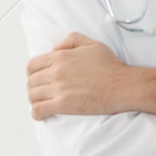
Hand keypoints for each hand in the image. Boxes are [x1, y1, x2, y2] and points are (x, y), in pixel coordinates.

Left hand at [26, 33, 143, 117]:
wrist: (123, 86)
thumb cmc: (111, 67)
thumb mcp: (92, 44)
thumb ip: (71, 40)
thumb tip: (55, 48)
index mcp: (60, 57)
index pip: (33, 65)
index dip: (32, 73)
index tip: (36, 78)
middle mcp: (56, 72)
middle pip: (31, 81)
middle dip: (33, 87)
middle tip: (40, 92)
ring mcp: (59, 89)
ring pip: (33, 96)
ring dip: (34, 100)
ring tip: (41, 103)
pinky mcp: (63, 104)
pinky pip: (39, 109)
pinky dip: (36, 113)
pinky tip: (40, 114)